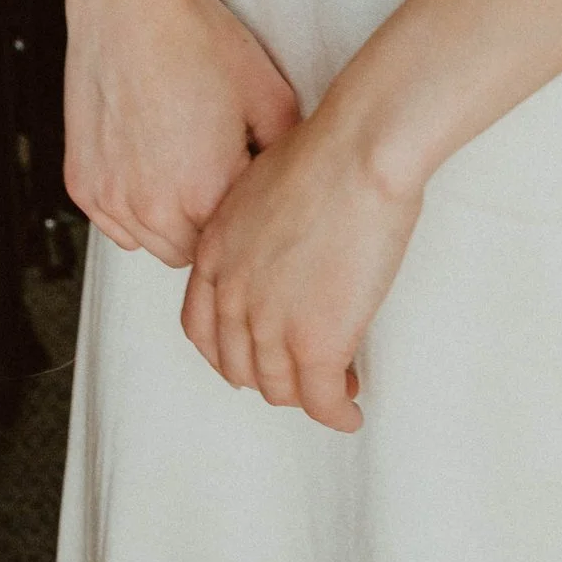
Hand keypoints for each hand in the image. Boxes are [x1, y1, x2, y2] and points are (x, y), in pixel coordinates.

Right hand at [64, 0, 299, 267]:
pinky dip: (133, 207)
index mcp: (204, 193)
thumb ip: (284, 152)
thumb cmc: (194, 39)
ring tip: (185, 166)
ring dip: (169, 220)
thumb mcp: (270, 95)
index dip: (245, 217)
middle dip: (208, 224)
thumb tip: (290, 177)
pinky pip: (114, 222)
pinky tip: (151, 165)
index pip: (235, 243)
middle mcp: (151, 206)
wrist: (131, 3)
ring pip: (149, 243)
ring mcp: (110, 198)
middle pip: (191, 253)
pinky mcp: (82, 184)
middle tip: (220, 176)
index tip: (249, 191)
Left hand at [181, 101, 423, 432]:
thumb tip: (286, 242)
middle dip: (270, 376)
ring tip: (336, 387)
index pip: (202, 329)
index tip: (251, 358)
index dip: (227, 352)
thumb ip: (259, 227)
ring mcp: (271, 325)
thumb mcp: (264, 185)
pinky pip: (321, 399)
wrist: (359, 150)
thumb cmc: (327, 148)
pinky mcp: (316, 343)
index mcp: (215, 255)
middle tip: (301, 373)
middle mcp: (232, 297)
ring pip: (280, 387)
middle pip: (240, 365)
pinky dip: (336, 412)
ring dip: (307, 395)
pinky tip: (350, 410)